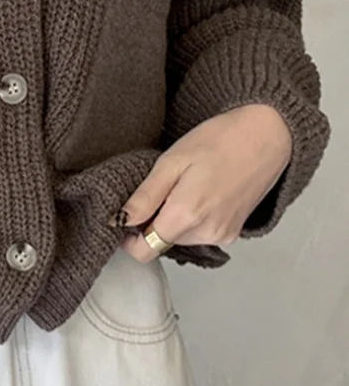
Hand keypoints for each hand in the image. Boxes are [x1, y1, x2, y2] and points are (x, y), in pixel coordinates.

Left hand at [118, 104, 292, 262]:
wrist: (266, 135)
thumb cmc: (219, 140)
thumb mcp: (171, 162)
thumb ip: (145, 197)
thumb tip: (118, 220)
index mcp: (186, 216)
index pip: (144, 250)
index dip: (129, 236)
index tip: (126, 214)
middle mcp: (206, 233)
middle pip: (162, 242)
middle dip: (153, 221)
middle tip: (162, 186)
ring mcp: (223, 235)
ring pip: (181, 238)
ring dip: (174, 218)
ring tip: (185, 185)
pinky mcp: (233, 232)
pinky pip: (200, 234)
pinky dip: (193, 218)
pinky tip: (202, 191)